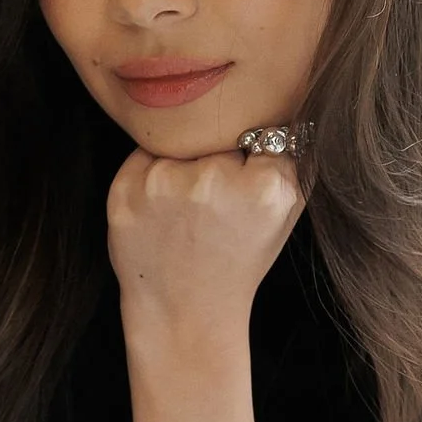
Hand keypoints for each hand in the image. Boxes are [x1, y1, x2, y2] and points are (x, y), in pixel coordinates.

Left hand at [107, 148, 302, 362]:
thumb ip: (295, 158)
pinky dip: (152, 170)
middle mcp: (214, 180)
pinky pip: (145, 152)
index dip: (255, 153)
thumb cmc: (238, 260)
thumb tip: (288, 109)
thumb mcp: (287, 213)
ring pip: (180, 138)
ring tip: (188, 208)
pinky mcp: (125, 189)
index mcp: (266, 188)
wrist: (185, 312)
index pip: (263, 132)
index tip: (248, 180)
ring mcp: (165, 184)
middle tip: (215, 199)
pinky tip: (163, 209)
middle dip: (218, 153)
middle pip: (219, 131)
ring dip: (183, 160)